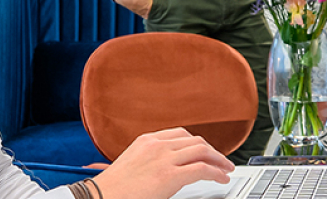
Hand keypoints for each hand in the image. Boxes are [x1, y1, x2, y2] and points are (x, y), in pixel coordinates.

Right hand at [92, 128, 233, 198]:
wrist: (100, 196)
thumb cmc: (112, 188)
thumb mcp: (132, 164)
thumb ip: (150, 161)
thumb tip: (164, 170)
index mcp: (146, 140)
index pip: (181, 134)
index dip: (198, 143)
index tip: (205, 151)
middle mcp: (157, 145)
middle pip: (195, 141)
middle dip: (212, 151)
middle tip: (221, 161)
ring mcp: (164, 158)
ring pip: (202, 151)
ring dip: (218, 160)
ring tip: (226, 169)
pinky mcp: (169, 175)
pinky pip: (202, 169)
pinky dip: (216, 173)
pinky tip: (221, 178)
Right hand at [114, 0, 175, 17]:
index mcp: (152, 10)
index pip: (164, 13)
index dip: (170, 11)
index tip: (177, 10)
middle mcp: (148, 15)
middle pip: (161, 15)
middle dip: (166, 12)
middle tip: (175, 10)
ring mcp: (145, 15)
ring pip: (156, 14)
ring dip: (161, 12)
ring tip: (168, 9)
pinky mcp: (142, 14)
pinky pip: (151, 14)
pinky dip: (155, 12)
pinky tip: (159, 8)